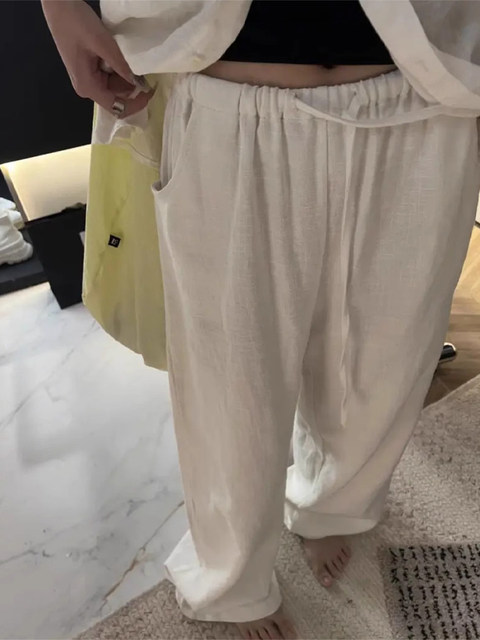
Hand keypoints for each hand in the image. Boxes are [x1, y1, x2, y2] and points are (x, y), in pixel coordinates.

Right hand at [41, 0, 153, 117]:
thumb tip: (138, 83)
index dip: (136, 103)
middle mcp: (87, 88)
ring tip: (129, 57)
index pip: (117, 107)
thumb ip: (120, 65)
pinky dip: (119, 68)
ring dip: (126, 75)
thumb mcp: (102, 43)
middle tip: (144, 68)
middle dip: (132, 86)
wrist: (58, 5)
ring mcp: (88, 79)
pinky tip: (120, 54)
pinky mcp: (89, 70)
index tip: (151, 91)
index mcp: (88, 87)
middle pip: (117, 97)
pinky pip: (109, 76)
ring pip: (115, 86)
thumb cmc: (76, 22)